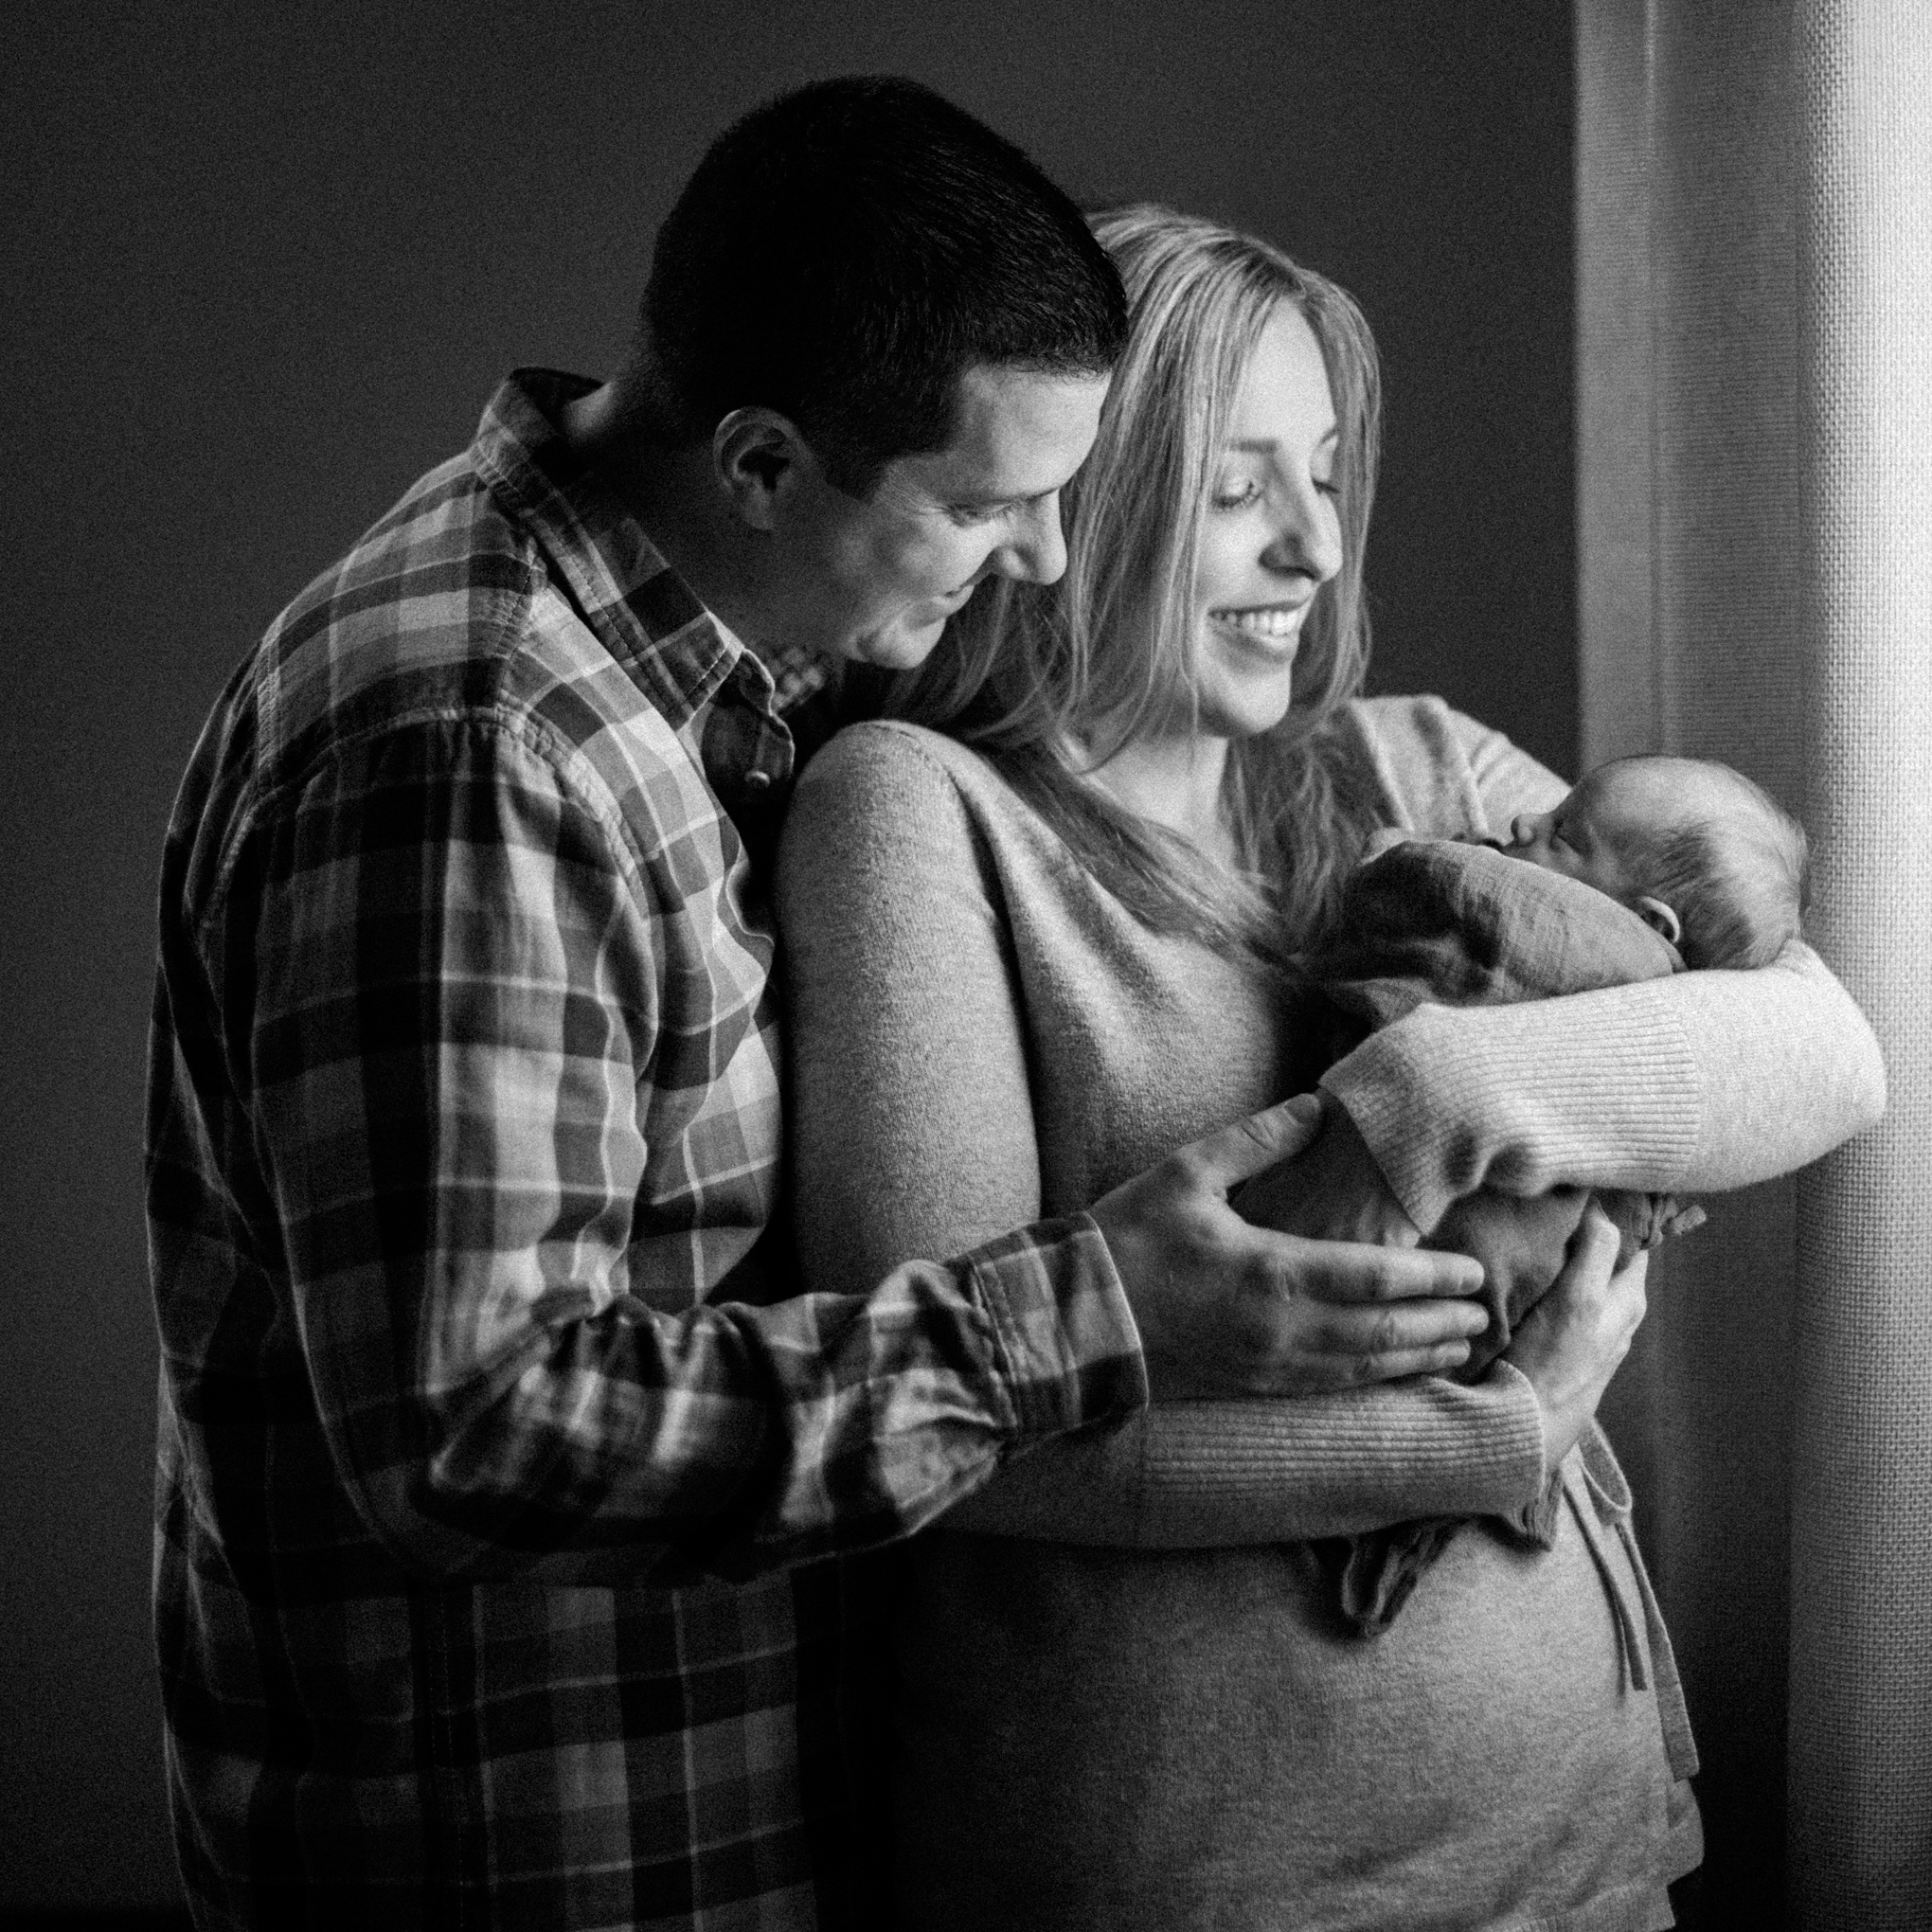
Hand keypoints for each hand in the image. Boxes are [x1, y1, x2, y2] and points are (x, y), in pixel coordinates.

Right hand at [1089, 1094, 1489, 1401]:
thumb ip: (1258, 1141)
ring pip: (1363, 1368)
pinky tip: (1391, 1374)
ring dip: (1416, 1357)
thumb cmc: (1128, 1239)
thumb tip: (1315, 1110)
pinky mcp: (1249, 1386)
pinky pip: (1327, 1389)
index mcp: (1274, 1272)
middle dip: (1440, 1322)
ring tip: (1459, 1347)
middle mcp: (1282, 1329)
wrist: (1075, 1318)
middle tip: (1485, 1313)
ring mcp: (1267, 1366)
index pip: (1377, 1277)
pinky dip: (1372, 1381)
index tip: (1473, 1271)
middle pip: (1384, 1331)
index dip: (1433, 1277)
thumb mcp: (1188, 1172)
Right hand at [1503, 1202, 1648, 1469]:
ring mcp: (1591, 1333)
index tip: (1596, 1180)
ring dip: (1571, 1255)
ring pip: (1588, 1279)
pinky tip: (1531, 1270)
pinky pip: (1566, 1299)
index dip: (1622, 1210)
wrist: (1525, 1423)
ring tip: (1543, 1225)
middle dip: (1593, 1229)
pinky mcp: (1564, 1346)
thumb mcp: (1580, 1298)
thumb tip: (1604, 1208)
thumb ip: (1596, 1251)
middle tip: (1562, 1196)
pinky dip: (1555, 1279)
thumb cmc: (1554, 1361)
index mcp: (1629, 1300)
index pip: (1635, 1239)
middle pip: (1610, 1257)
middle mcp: (1617, 1316)